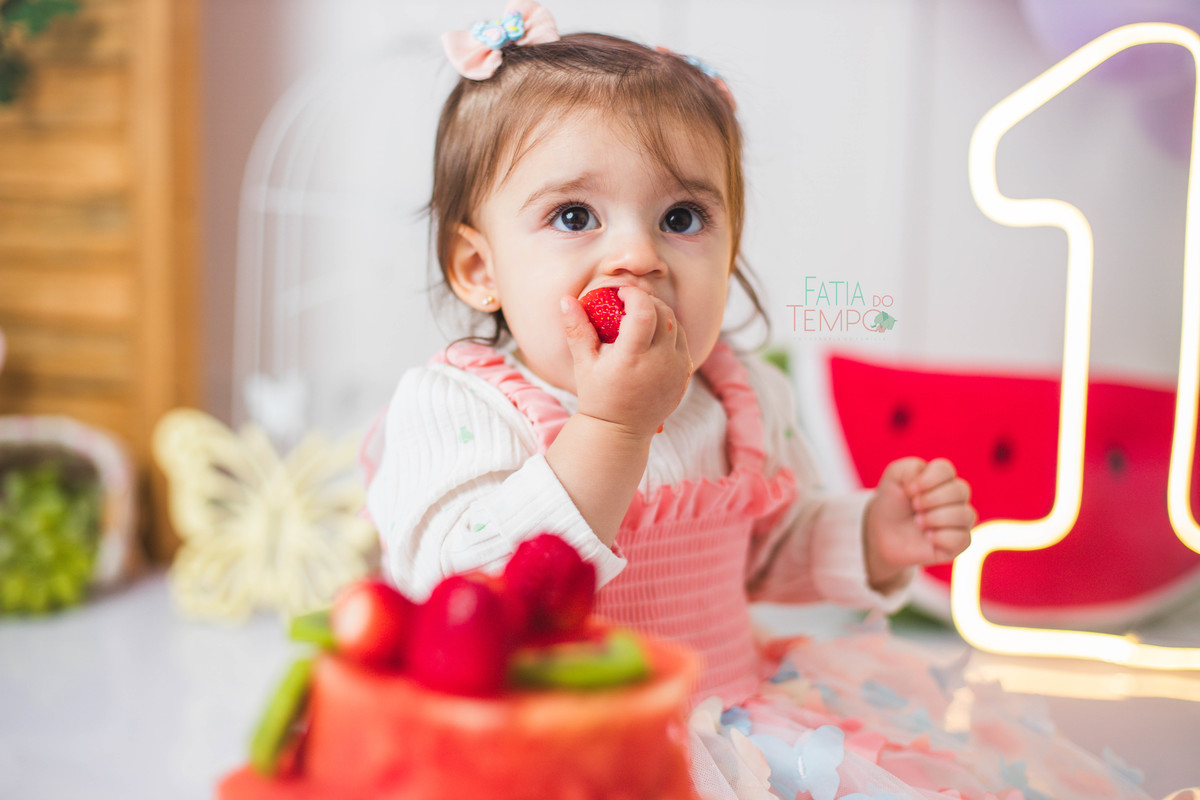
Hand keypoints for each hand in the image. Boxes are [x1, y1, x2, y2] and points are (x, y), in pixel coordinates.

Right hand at [560, 286, 691, 437]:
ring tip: (640, 319)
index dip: (633, 295)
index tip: (620, 294)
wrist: (620, 430)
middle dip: (647, 301)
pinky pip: (682, 342)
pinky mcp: (684, 375)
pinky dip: (669, 332)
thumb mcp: (583, 363)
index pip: (643, 312)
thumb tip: (566, 299)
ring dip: (659, 315)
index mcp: (632, 359)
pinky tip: (651, 338)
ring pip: (676, 325)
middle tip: (629, 303)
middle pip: (663, 313)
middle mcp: (660, 363)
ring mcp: (676, 370)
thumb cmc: (598, 395)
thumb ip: (577, 328)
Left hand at [863, 457, 975, 592]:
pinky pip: (963, 539)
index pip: (946, 469)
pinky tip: (927, 537)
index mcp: (941, 478)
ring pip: (966, 515)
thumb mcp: (894, 477)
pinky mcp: (958, 543)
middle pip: (961, 490)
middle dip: (932, 499)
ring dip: (936, 518)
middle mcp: (955, 498)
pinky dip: (941, 537)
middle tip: (914, 506)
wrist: (882, 534)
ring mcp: (959, 521)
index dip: (927, 479)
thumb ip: (911, 468)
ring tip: (918, 522)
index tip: (909, 489)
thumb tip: (927, 480)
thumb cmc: (892, 503)